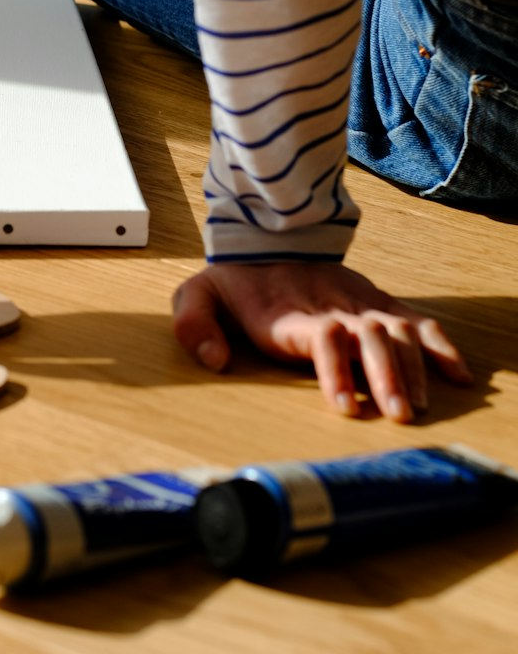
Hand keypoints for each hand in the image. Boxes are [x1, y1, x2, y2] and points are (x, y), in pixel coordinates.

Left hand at [172, 261, 472, 421]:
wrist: (267, 237)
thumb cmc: (235, 281)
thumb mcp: (198, 293)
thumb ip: (195, 324)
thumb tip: (214, 360)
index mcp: (291, 315)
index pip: (321, 339)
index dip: (335, 370)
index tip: (343, 406)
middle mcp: (333, 309)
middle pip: (369, 338)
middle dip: (386, 377)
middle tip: (399, 415)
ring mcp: (360, 304)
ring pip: (399, 332)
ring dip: (415, 368)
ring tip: (421, 405)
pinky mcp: (378, 302)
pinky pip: (417, 321)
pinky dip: (440, 346)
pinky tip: (459, 375)